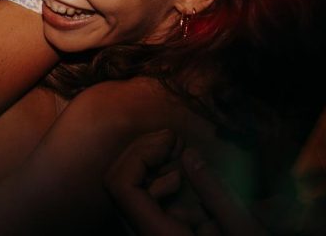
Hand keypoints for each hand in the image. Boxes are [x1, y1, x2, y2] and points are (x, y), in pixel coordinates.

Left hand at [105, 129, 266, 235]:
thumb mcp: (244, 233)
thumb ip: (217, 195)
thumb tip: (189, 157)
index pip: (121, 187)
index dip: (139, 154)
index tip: (171, 138)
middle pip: (119, 185)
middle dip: (144, 154)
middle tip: (174, 139)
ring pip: (128, 194)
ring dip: (151, 167)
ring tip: (179, 152)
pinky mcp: (156, 235)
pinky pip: (142, 206)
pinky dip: (158, 186)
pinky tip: (180, 180)